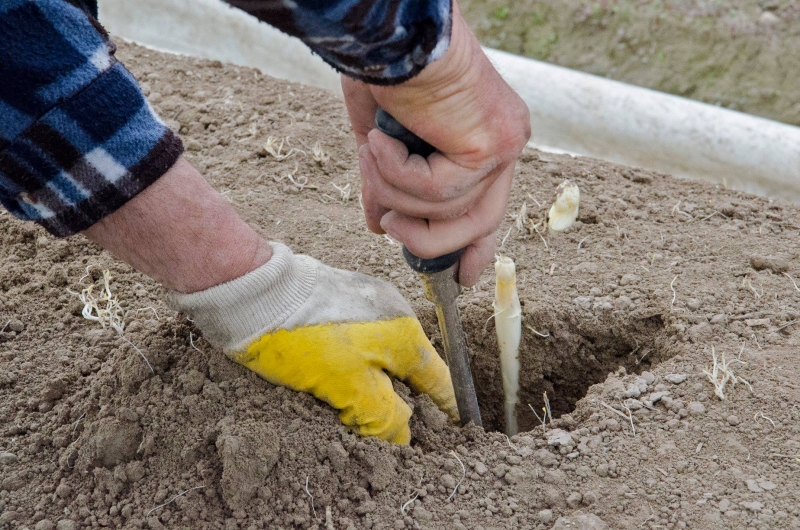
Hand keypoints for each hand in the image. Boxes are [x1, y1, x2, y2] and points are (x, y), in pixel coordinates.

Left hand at [170, 243, 457, 443]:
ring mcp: (367, 299)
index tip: (452, 429)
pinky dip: (360, 360)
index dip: (447, 409)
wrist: (254, 290)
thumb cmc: (302, 338)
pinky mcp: (340, 295)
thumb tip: (403, 437)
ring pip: (385, 351)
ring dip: (381, 380)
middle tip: (401, 427)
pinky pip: (362, 335)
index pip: (439, 380)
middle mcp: (393, 312)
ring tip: (365, 407)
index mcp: (404, 336)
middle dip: (410, 398)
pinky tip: (339, 376)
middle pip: (412, 366)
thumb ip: (383, 416)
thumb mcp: (347, 388)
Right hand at [342, 5, 529, 285]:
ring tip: (370, 156)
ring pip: (450, 209)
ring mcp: (503, 144)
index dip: (475, 246)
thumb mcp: (383, 142)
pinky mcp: (490, 144)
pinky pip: (438, 190)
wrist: (393, 30)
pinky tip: (381, 139)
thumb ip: (390, 184)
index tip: (463, 277)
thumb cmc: (389, 69)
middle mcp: (504, 142)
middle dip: (429, 239)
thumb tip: (379, 225)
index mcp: (486, 138)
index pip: (489, 206)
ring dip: (397, 193)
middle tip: (390, 230)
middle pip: (478, 222)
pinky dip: (398, 173)